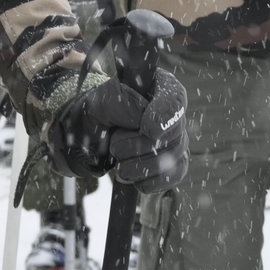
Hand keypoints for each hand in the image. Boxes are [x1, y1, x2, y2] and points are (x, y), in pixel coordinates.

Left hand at [47, 70, 187, 193]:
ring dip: (139, 165)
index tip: (146, 129)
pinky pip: (173, 176)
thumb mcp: (106, 99)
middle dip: (138, 146)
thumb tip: (146, 122)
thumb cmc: (103, 110)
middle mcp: (175, 114)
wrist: (93, 133)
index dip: (164, 118)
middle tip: (115, 145)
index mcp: (163, 87)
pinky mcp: (174, 164)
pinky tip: (133, 178)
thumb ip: (126, 104)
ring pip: (173, 159)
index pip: (175, 103)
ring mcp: (177, 140)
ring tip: (118, 162)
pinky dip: (150, 181)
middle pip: (174, 136)